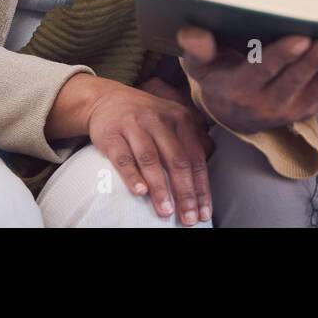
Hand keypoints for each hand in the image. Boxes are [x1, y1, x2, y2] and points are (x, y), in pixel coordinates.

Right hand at [83, 80, 214, 225]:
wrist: (108, 99)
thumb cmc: (146, 118)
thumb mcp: (173, 119)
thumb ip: (192, 140)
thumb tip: (208, 169)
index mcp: (181, 119)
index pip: (196, 158)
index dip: (201, 188)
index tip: (203, 213)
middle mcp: (160, 120)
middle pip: (177, 160)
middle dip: (185, 193)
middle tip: (188, 218)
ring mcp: (135, 126)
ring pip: (151, 160)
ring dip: (160, 188)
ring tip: (166, 211)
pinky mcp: (112, 134)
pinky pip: (124, 158)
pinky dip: (132, 176)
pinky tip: (140, 192)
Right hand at [177, 24, 317, 134]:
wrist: (233, 114)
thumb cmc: (217, 77)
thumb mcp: (199, 67)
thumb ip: (196, 49)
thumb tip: (192, 32)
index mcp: (241, 88)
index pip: (262, 71)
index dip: (282, 56)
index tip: (300, 38)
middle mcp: (269, 102)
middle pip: (297, 80)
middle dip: (317, 60)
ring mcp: (293, 107)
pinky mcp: (310, 107)